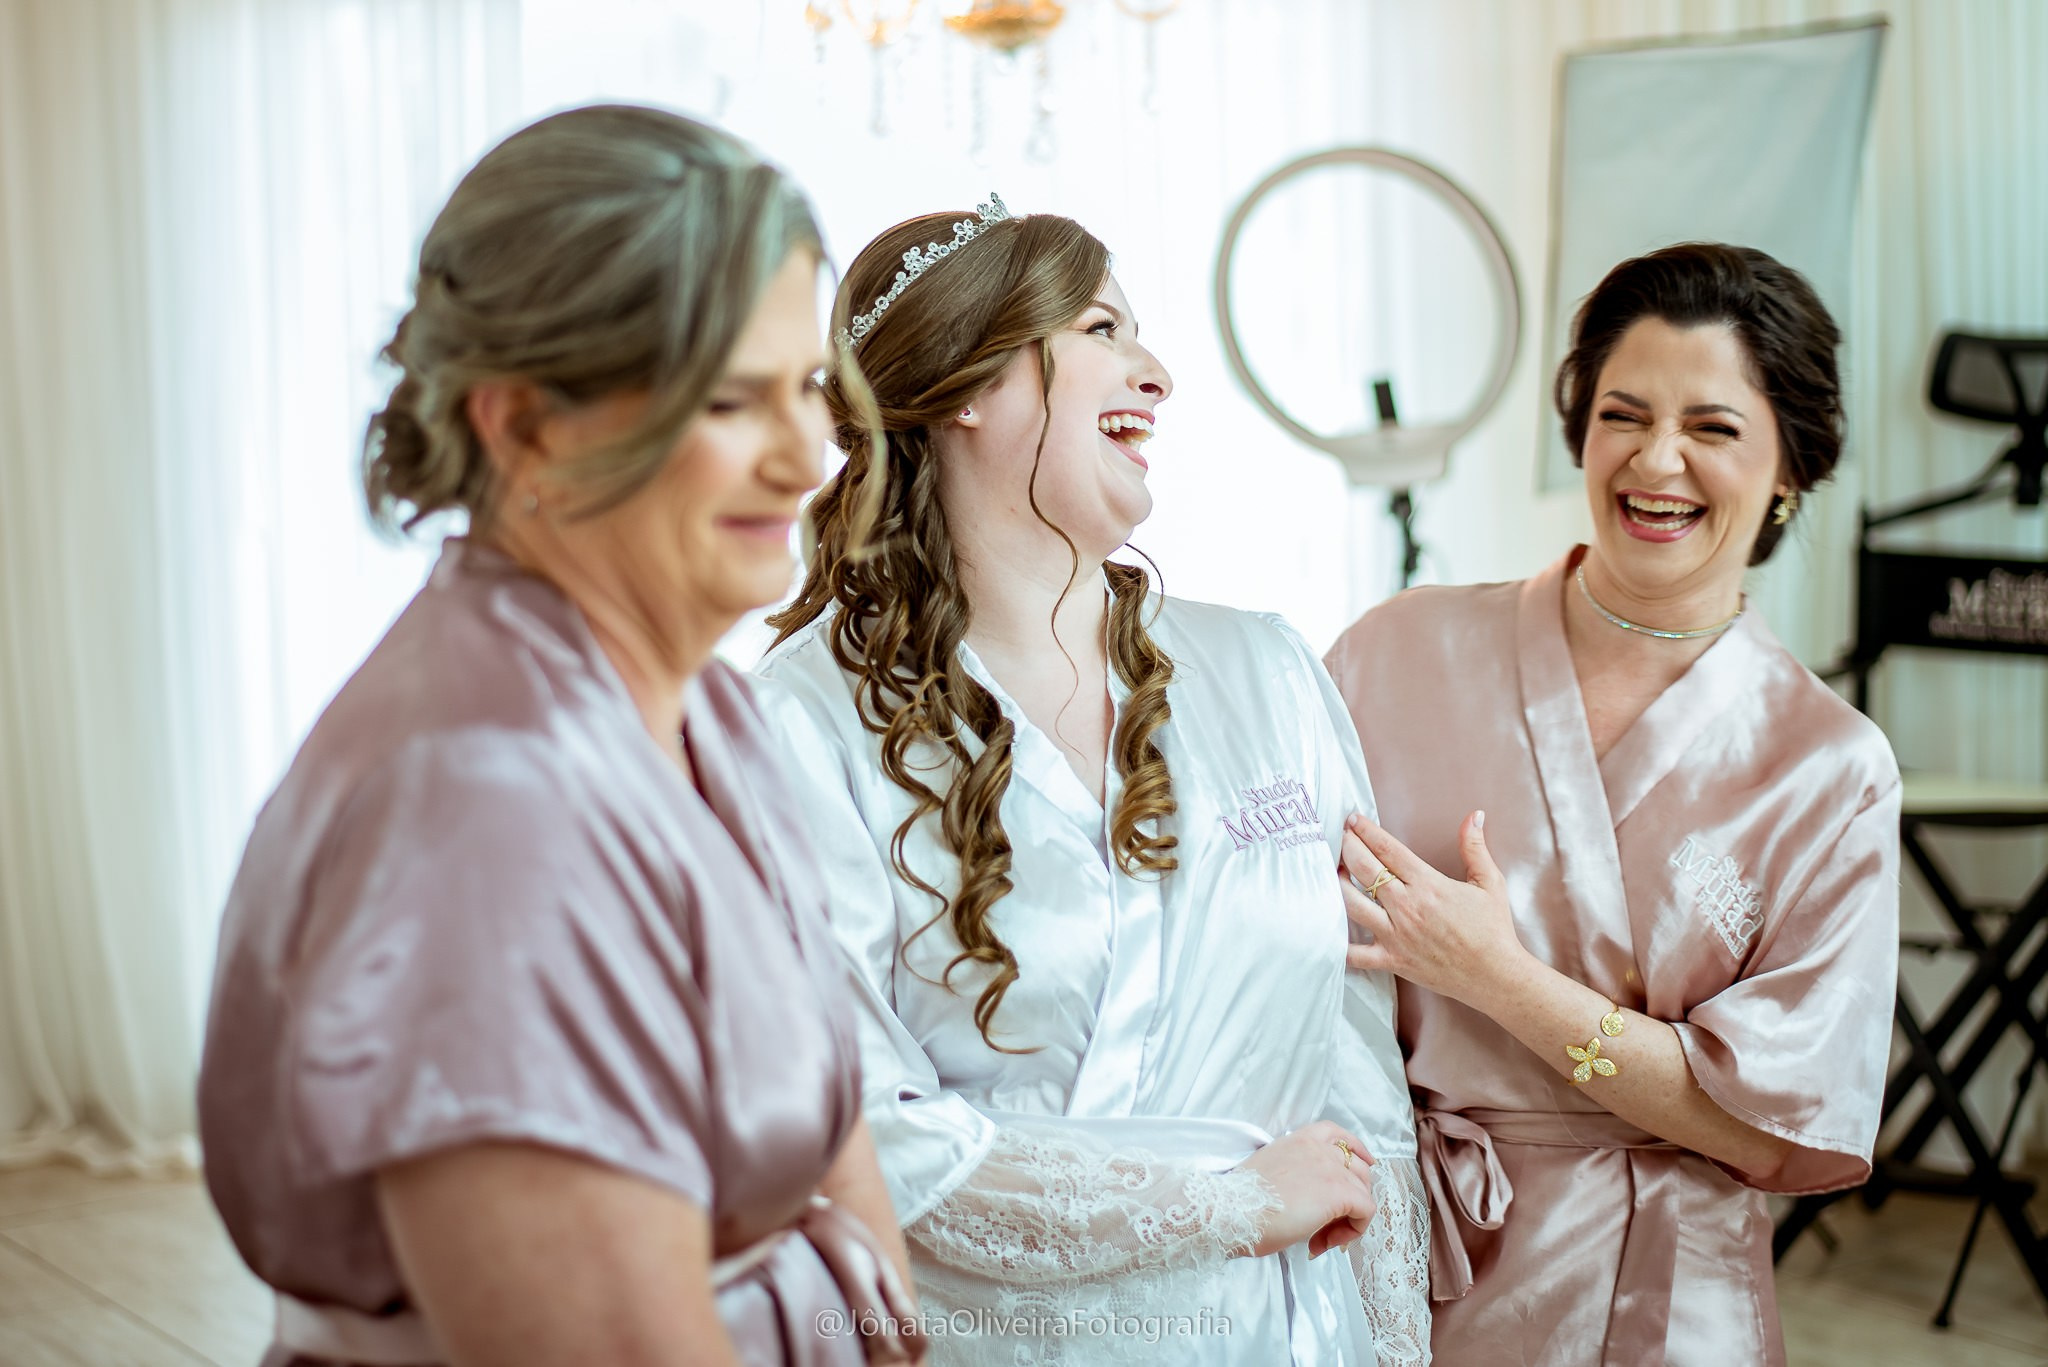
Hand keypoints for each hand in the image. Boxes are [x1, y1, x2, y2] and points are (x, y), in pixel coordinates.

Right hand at [1234, 1121, 1378, 1258]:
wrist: (1233, 1211)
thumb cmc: (1241, 1202)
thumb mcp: (1271, 1173)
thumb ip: (1295, 1175)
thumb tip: (1308, 1199)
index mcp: (1299, 1140)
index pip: (1337, 1134)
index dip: (1356, 1150)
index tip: (1364, 1164)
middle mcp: (1319, 1148)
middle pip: (1358, 1168)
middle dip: (1350, 1199)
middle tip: (1325, 1226)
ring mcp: (1331, 1169)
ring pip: (1364, 1191)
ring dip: (1349, 1218)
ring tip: (1321, 1238)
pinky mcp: (1340, 1192)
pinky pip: (1365, 1210)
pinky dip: (1353, 1231)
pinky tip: (1325, 1242)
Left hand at [1340, 810, 1528, 1007]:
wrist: (1496, 975)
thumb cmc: (1493, 930)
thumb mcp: (1489, 883)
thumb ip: (1475, 847)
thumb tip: (1475, 816)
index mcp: (1428, 885)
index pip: (1388, 849)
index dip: (1366, 831)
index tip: (1354, 819)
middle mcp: (1407, 907)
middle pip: (1364, 869)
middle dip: (1347, 847)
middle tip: (1340, 836)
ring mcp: (1396, 935)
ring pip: (1352, 904)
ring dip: (1337, 885)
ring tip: (1333, 872)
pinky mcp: (1392, 960)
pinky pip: (1355, 954)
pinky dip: (1339, 943)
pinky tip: (1330, 927)